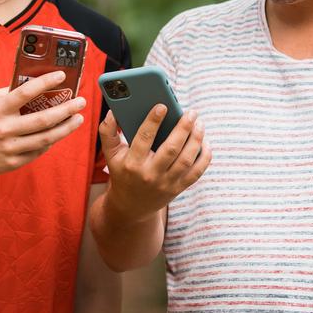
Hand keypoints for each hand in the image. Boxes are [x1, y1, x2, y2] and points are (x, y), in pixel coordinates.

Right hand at [0, 71, 86, 174]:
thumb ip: (11, 93)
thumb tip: (38, 81)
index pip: (25, 92)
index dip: (46, 82)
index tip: (62, 75)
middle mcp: (4, 128)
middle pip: (43, 119)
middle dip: (66, 110)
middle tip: (81, 102)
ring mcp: (9, 147)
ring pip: (46, 138)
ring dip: (66, 128)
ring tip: (78, 118)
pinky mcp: (13, 162)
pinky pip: (38, 151)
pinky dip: (51, 141)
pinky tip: (59, 133)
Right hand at [99, 104, 210, 223]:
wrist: (131, 206)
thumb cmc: (122, 172)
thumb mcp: (111, 155)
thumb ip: (107, 132)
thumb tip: (113, 111)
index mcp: (132, 163)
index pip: (143, 138)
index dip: (153, 121)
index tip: (162, 106)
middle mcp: (150, 174)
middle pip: (171, 149)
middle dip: (183, 128)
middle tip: (191, 112)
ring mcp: (166, 183)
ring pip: (186, 159)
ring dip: (196, 139)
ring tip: (199, 123)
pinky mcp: (178, 188)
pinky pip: (196, 172)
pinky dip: (204, 156)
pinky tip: (204, 141)